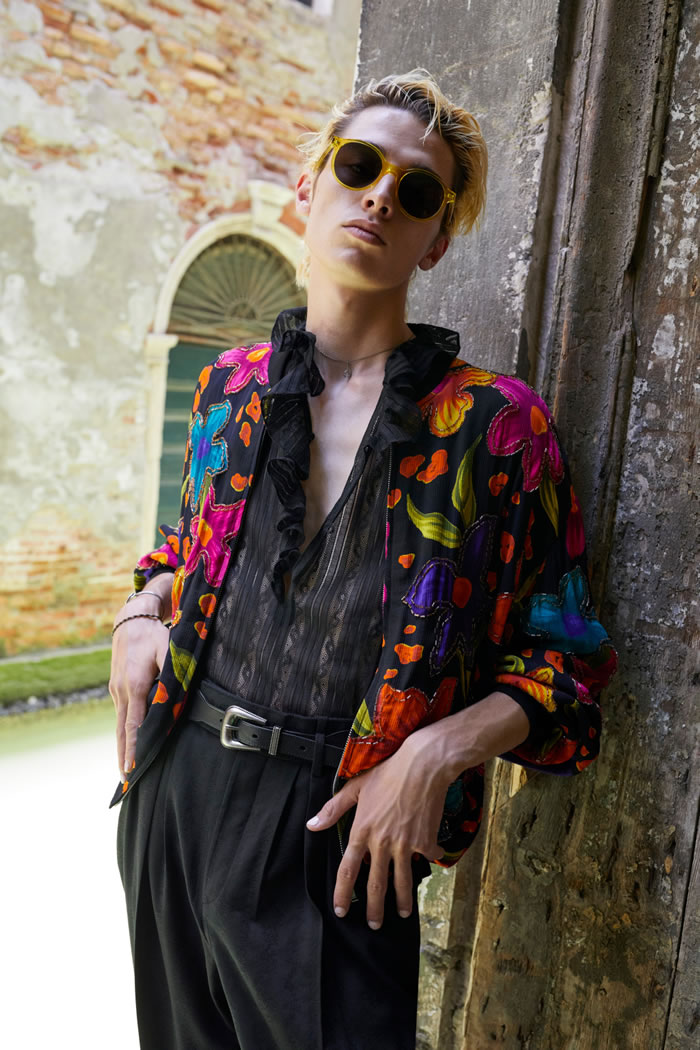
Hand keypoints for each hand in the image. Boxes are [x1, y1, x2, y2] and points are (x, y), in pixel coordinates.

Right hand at [109, 589, 170, 780]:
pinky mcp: (117, 688)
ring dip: (121, 747)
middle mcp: (122, 691)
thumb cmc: (154, 635)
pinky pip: (120, 715)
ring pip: (118, 725)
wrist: (130, 620)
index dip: (133, 747)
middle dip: (124, 756)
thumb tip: (174, 696)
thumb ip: (172, 672)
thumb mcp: (168, 648)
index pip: (133, 724)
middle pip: (121, 731)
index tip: (132, 766)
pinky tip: (126, 746)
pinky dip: (122, 733)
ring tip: (125, 771)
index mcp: (135, 684)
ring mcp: (117, 690)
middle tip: (126, 781)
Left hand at [306, 726, 450, 927]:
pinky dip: (429, 860)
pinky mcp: (426, 841)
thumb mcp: (356, 787)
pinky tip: (431, 861)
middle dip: (374, 909)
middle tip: (374, 925)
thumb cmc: (388, 772)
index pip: (347, 870)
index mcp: (362, 831)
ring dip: (402, 900)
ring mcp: (405, 844)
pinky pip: (427, 857)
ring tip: (403, 913)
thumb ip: (333, 809)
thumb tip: (312, 825)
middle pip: (376, 883)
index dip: (343, 893)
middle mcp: (382, 843)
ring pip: (402, 881)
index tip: (342, 910)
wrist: (423, 766)